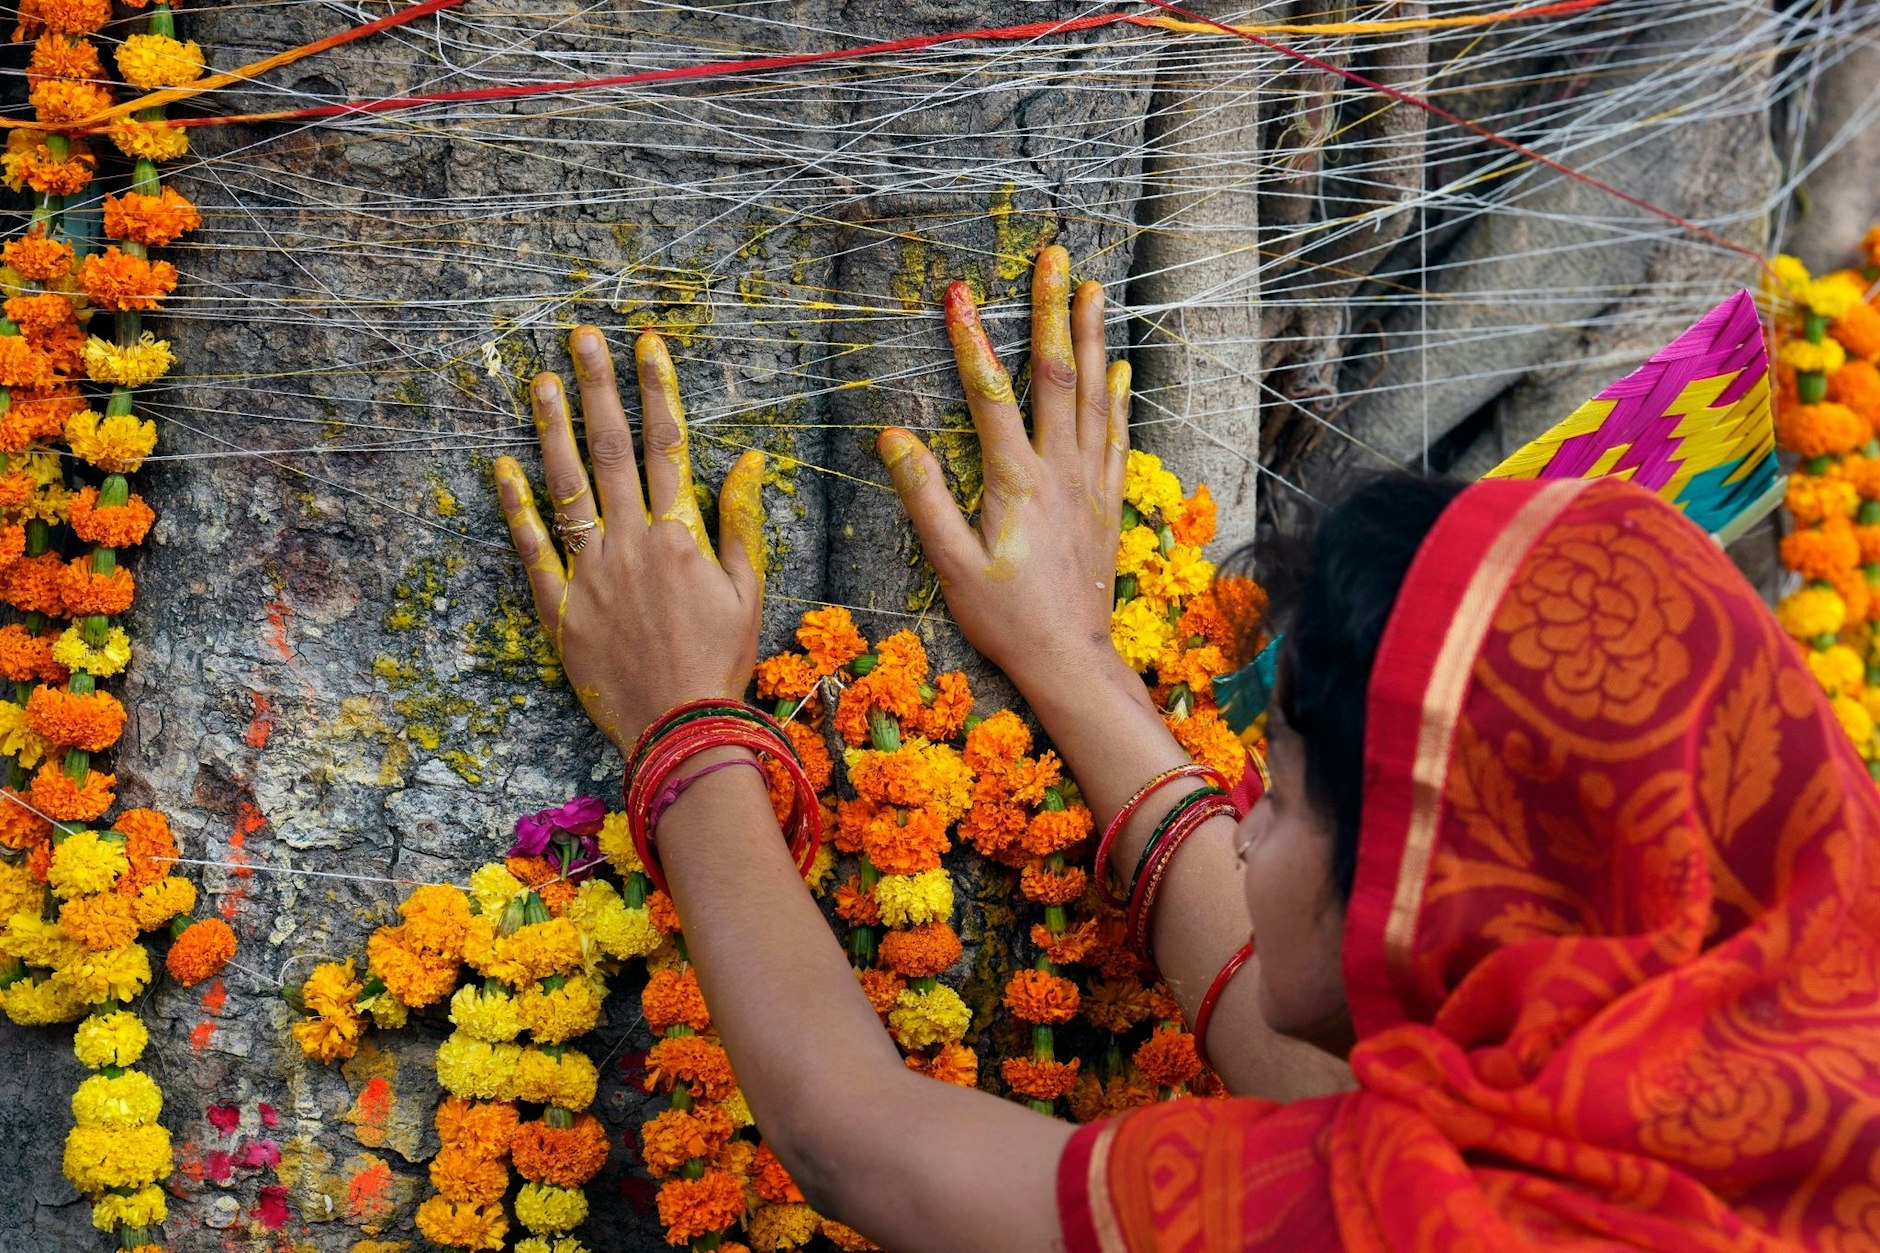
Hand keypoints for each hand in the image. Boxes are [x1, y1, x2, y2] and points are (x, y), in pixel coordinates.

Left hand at [493, 326, 765, 752]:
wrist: (681, 726)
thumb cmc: (721, 659)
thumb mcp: (748, 589)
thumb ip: (743, 520)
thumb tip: (750, 458)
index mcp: (682, 534)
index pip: (668, 444)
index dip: (657, 389)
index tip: (646, 343)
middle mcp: (633, 541)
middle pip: (612, 449)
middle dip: (598, 387)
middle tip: (582, 337)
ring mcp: (592, 570)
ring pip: (567, 485)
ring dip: (553, 428)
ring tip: (540, 380)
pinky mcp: (560, 606)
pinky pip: (533, 548)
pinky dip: (516, 506)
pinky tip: (502, 466)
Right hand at [877, 246, 1132, 695]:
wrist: (1070, 659)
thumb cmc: (1005, 619)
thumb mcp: (951, 564)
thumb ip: (925, 498)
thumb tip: (894, 436)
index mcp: (1016, 481)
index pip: (990, 393)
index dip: (971, 339)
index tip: (958, 291)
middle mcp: (1060, 470)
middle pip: (1057, 375)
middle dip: (1052, 310)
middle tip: (1054, 257)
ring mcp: (1089, 482)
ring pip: (1094, 394)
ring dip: (1092, 338)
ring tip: (1094, 288)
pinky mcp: (1105, 501)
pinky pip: (1115, 434)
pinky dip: (1117, 395)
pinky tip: (1120, 367)